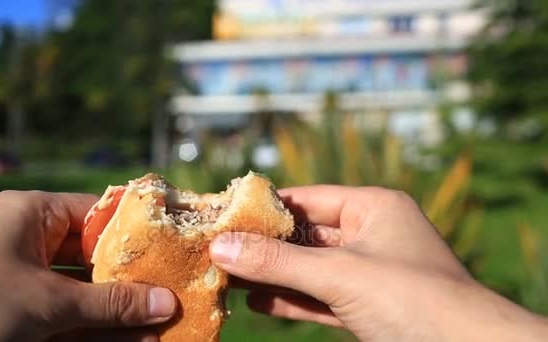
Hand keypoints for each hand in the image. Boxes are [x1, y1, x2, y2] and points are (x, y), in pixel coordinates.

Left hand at [0, 191, 175, 341]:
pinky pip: (67, 319)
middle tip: (170, 293)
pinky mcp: (19, 315)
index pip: (96, 213)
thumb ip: (109, 304)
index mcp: (33, 216)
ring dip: (118, 311)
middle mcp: (29, 244)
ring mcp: (23, 282)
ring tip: (160, 325)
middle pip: (93, 257)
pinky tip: (132, 340)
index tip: (170, 245)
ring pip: (83, 293)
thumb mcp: (48, 301)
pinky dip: (96, 329)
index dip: (135, 230)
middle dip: (132, 280)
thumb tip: (164, 303)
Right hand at [210, 186, 547, 340]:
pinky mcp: (367, 306)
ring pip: (309, 269)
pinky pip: (320, 297)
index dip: (265, 208)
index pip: (307, 199)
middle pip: (304, 236)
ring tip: (228, 276)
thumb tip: (221, 247)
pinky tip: (258, 303)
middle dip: (264, 246)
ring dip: (272, 275)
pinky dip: (291, 300)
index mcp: (373, 208)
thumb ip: (280, 262)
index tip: (225, 215)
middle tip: (218, 249)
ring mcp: (369, 272)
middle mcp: (371, 234)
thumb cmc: (413, 299)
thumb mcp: (340, 274)